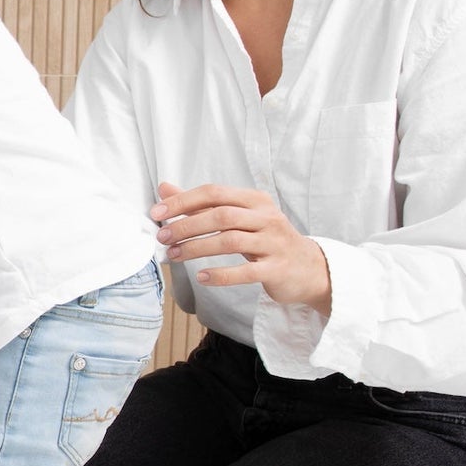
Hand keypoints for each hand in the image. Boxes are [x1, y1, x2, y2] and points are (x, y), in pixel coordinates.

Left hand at [151, 180, 331, 314]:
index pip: (214, 193)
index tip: (157, 213)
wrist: (308, 268)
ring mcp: (273, 243)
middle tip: (163, 238)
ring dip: (198, 248)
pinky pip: (246, 271)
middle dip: (187, 226)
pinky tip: (202, 277)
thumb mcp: (237, 217)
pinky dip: (222, 274)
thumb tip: (164, 188)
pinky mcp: (277, 268)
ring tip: (174, 256)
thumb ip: (200, 204)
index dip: (183, 201)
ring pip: (231, 241)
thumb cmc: (265, 239)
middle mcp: (266, 217)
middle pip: (221, 216)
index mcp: (254, 200)